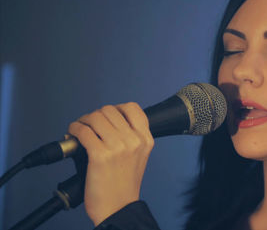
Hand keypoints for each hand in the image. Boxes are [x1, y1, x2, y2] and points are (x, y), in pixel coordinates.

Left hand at [68, 102, 153, 225]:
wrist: (118, 207)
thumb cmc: (124, 185)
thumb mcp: (139, 156)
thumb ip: (131, 137)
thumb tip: (106, 121)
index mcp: (145, 140)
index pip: (133, 108)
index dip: (117, 108)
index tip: (107, 116)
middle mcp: (134, 140)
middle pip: (110, 110)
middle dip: (95, 115)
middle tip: (88, 124)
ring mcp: (118, 147)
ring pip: (95, 117)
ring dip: (83, 121)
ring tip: (79, 129)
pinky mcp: (100, 155)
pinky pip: (83, 131)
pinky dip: (74, 129)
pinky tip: (72, 134)